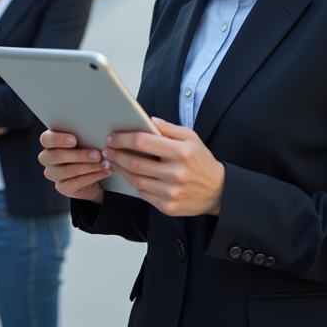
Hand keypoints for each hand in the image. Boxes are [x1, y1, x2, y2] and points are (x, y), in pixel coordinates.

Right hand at [38, 130, 107, 203]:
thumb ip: (81, 136)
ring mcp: (53, 174)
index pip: (46, 139)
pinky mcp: (61, 187)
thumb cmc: (83, 151)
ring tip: (105, 164)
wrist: (88, 174)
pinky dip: (93, 176)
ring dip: (90, 166)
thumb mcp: (81, 141)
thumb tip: (95, 132)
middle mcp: (47, 159)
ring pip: (70, 170)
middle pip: (58, 156)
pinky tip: (103, 172)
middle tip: (97, 154)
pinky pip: (77, 182)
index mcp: (49, 143)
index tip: (74, 140)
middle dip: (80, 155)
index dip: (58, 139)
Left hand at [105, 117, 225, 216]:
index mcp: (181, 153)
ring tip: (114, 160)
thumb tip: (148, 120)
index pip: (143, 142)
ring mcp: (171, 192)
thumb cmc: (202, 162)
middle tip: (108, 148)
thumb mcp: (191, 139)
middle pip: (135, 163)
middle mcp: (176, 173)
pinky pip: (143, 193)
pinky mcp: (167, 206)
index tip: (113, 136)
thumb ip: (169, 129)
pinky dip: (133, 183)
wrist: (218, 192)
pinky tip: (129, 174)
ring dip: (121, 169)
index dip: (123, 138)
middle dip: (117, 154)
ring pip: (135, 180)